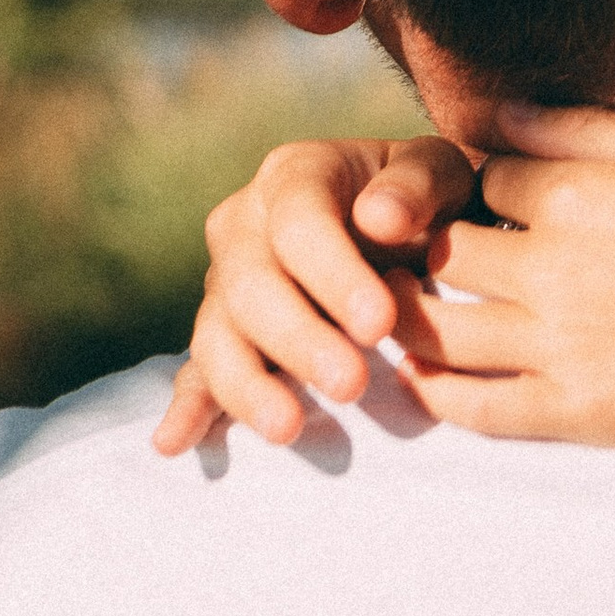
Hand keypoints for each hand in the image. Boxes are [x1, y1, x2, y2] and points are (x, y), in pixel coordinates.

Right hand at [152, 135, 478, 455]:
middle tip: (351, 386)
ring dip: (247, 384)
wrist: (405, 226)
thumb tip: (379, 217)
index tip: (379, 325)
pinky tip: (174, 442)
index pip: (300, 224)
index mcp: (295, 176)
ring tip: (287, 427)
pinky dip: (188, 406)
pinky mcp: (222, 335)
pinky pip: (197, 371)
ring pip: (217, 335)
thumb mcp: (440, 173)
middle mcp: (243, 226)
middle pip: (251, 286)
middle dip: (299, 340)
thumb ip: (417, 186)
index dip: (335, 276)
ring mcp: (224, 283)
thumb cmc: (423, 199)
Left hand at [383, 106, 614, 444]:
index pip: (481, 180)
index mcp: (578, 194)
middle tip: (420, 256)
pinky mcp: (581, 412)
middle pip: (444, 252)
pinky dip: (437, 394)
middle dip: (430, 247)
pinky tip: (425, 378)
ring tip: (401, 314)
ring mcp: (565, 347)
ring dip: (413, 317)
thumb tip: (500, 112)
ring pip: (442, 329)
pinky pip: (477, 409)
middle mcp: (558, 269)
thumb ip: (580, 128)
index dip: (477, 187)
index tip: (480, 201)